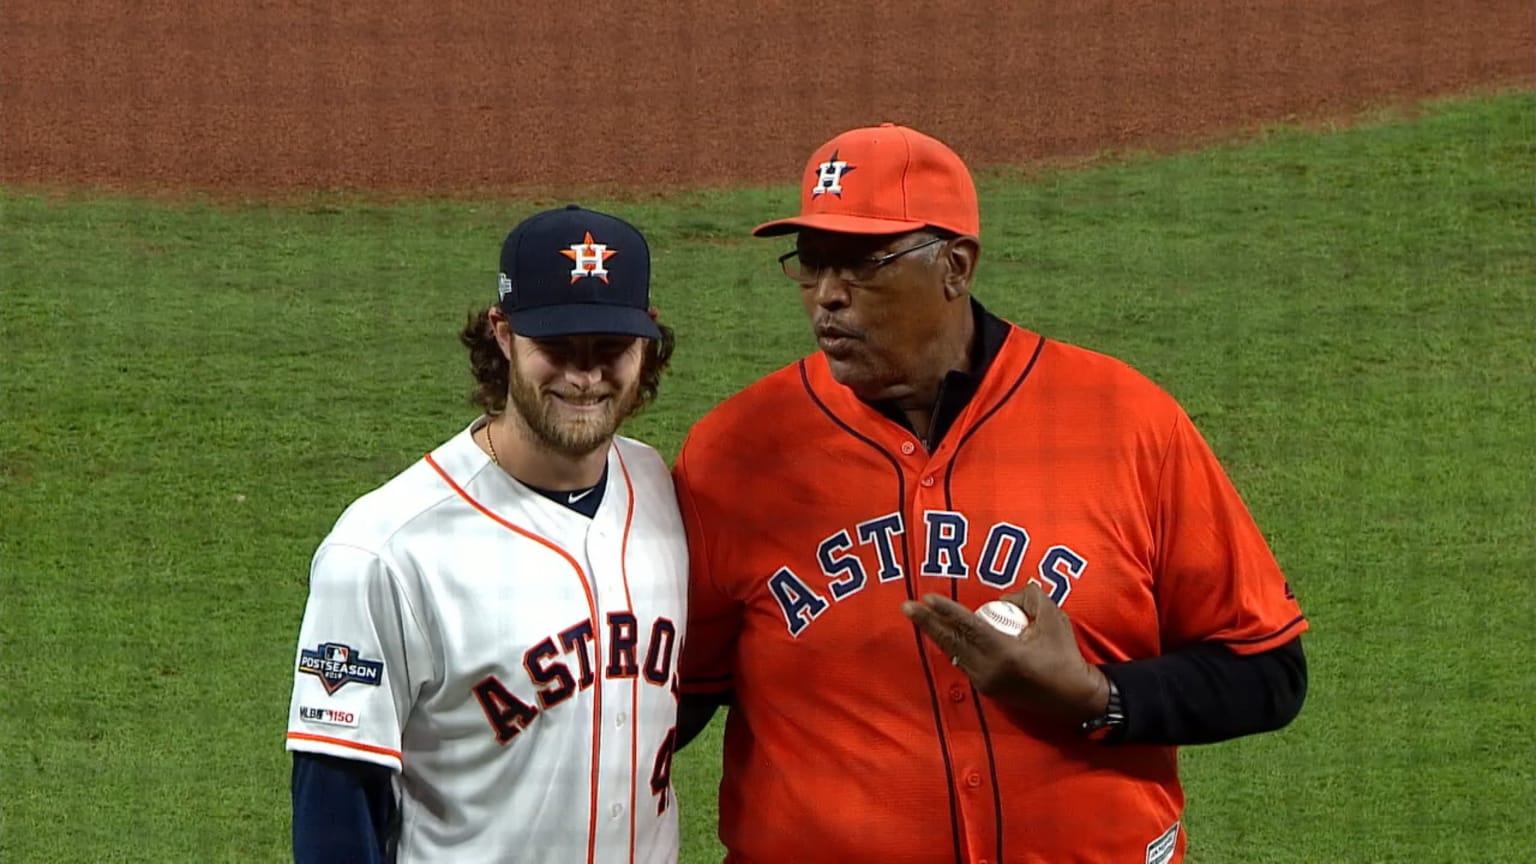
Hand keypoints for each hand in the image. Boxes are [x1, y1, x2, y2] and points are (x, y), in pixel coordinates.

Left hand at [900, 583, 1109, 723]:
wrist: (1074, 698)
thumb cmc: (1065, 655)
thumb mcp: (1052, 618)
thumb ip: (1028, 598)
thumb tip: (1003, 599)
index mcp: (1005, 653)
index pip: (968, 627)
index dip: (946, 611)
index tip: (927, 598)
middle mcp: (989, 670)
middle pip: (952, 642)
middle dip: (927, 622)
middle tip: (906, 606)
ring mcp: (986, 683)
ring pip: (954, 653)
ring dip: (938, 634)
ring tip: (919, 616)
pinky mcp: (987, 690)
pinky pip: (964, 662)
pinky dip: (954, 646)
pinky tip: (943, 634)